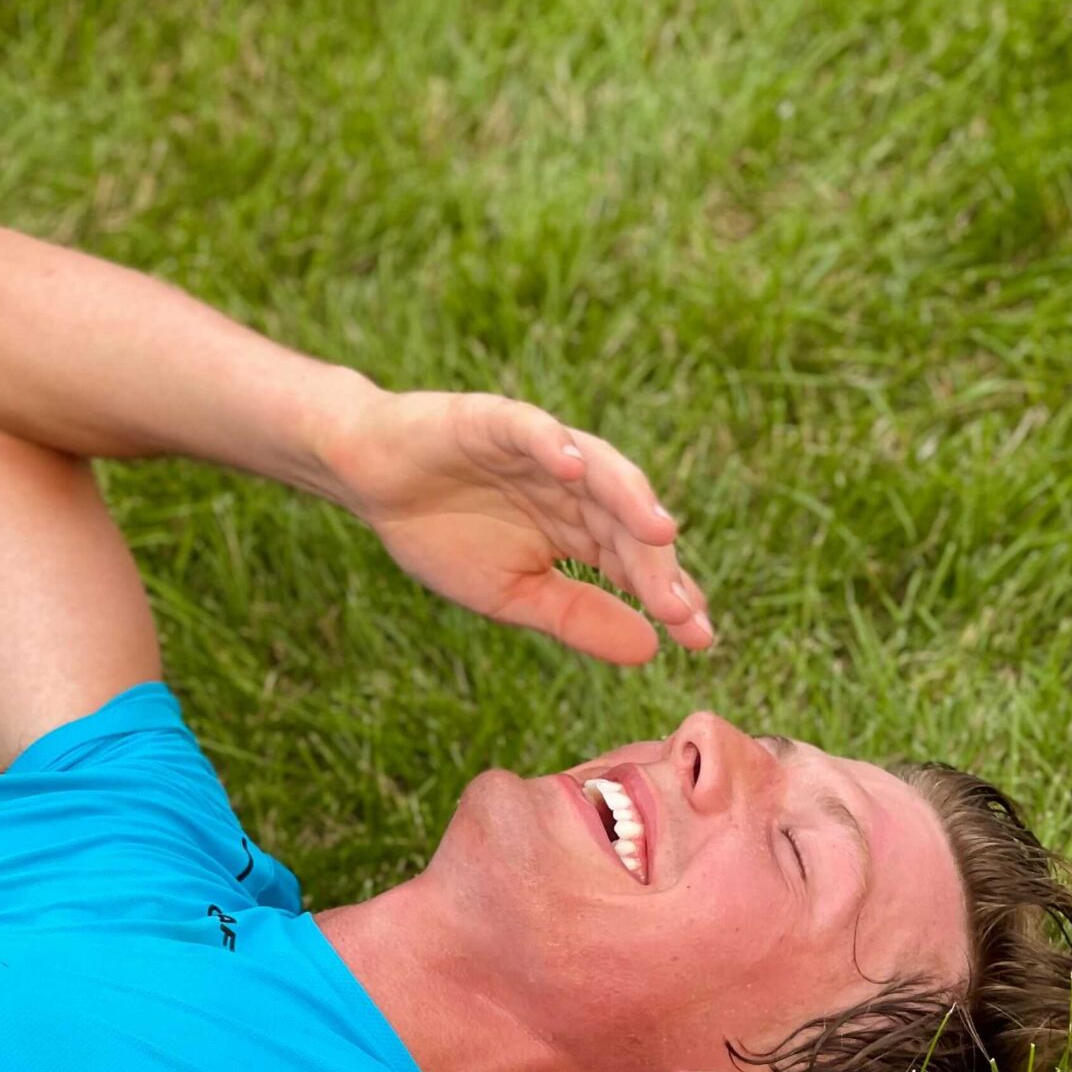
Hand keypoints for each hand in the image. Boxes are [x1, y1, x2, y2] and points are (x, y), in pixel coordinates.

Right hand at [316, 390, 711, 665]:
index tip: (698, 638)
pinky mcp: (496, 421)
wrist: (372, 480)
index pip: (635, 562)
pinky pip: (532, 429)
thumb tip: (649, 651)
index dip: (668, 595)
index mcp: (579, 529)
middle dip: (657, 565)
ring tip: (660, 532)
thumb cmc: (441, 534)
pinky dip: (554, 443)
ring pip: (598, 470)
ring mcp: (541, 452)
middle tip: (681, 609)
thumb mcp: (513, 595)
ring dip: (630, 498)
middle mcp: (572, 487)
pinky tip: (573, 466)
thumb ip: (577, 617)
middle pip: (627, 523)